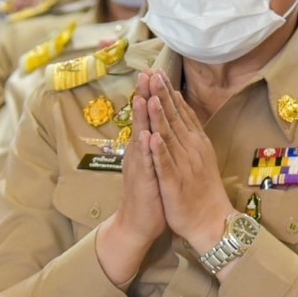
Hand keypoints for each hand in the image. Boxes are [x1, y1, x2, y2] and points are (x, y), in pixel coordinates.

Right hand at [95, 72, 166, 285]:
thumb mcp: (154, 164)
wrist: (139, 223)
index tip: (154, 73)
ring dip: (142, 117)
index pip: (149, 116)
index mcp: (145, 147)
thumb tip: (158, 125)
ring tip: (144, 96)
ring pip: (141, 137)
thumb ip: (155, 144)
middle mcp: (139, 153)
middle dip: (144, 96)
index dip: (152, 94)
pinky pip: (145, 164)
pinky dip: (145, 150)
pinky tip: (146, 136)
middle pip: (142, 120)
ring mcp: (139, 166)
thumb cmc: (150, 194)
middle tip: (145, 73)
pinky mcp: (142, 182)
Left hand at [142, 71, 235, 253]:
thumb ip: (189, 136)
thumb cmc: (200, 190)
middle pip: (175, 118)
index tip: (158, 72)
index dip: (168, 92)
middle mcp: (191, 149)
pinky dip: (159, 151)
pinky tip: (152, 137)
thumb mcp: (197, 157)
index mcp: (194, 143)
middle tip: (152, 73)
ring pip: (170, 137)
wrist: (210, 220)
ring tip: (152, 96)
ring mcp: (183, 165)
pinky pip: (166, 164)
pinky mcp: (175, 182)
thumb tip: (182, 114)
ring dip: (161, 116)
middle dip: (163, 95)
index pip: (180, 112)